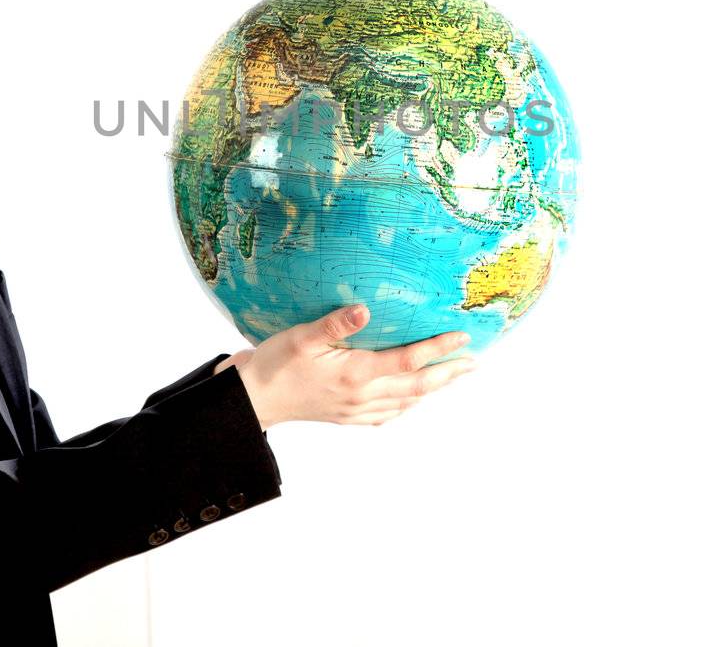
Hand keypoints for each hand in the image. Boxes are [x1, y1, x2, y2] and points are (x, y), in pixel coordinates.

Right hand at [213, 304, 476, 428]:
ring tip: (454, 375)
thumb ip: (335, 324)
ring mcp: (356, 411)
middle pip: (417, 386)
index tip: (462, 337)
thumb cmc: (273, 365)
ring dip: (433, 388)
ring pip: (406, 401)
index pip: (408, 361)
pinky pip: (388, 414)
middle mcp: (361, 397)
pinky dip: (408, 404)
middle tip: (474, 360)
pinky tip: (413, 399)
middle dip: (448, 372)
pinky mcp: (347, 417)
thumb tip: (365, 308)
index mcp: (355, 375)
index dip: (438, 348)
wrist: (252, 401)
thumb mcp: (301, 337)